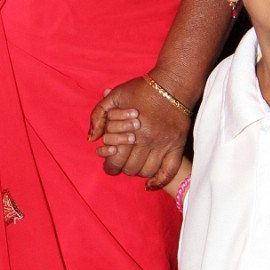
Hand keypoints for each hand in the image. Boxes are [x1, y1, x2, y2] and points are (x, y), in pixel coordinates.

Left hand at [87, 75, 189, 189]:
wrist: (172, 84)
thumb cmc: (142, 89)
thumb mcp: (115, 96)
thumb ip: (98, 115)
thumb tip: (91, 138)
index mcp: (130, 131)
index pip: (115, 161)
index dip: (109, 165)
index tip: (109, 163)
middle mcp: (147, 141)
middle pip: (130, 169)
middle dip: (123, 167)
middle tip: (123, 161)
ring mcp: (164, 145)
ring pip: (146, 172)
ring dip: (138, 171)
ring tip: (136, 163)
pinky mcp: (177, 146)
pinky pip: (169, 171)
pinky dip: (159, 181)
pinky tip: (150, 184)